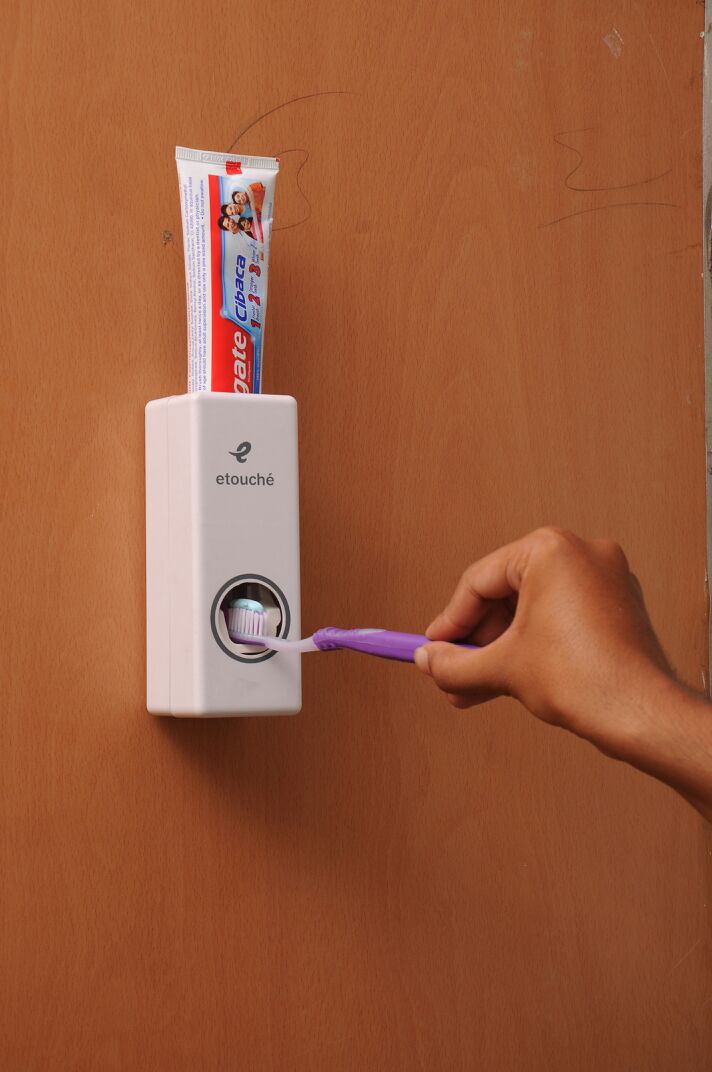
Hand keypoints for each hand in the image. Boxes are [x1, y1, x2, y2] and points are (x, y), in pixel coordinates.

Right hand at [415, 527, 671, 751]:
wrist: (641, 716)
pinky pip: (561, 619)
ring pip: (533, 611)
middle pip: (506, 595)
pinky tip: (511, 681)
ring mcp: (605, 579)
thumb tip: (427, 660)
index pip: (479, 582)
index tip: (433, 649)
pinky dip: (535, 646)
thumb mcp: (501, 668)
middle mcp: (582, 554)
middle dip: (478, 641)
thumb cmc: (582, 679)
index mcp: (550, 550)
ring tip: (477, 689)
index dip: (450, 621)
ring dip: (502, 650)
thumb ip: (454, 662)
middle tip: (453, 672)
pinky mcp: (618, 607)